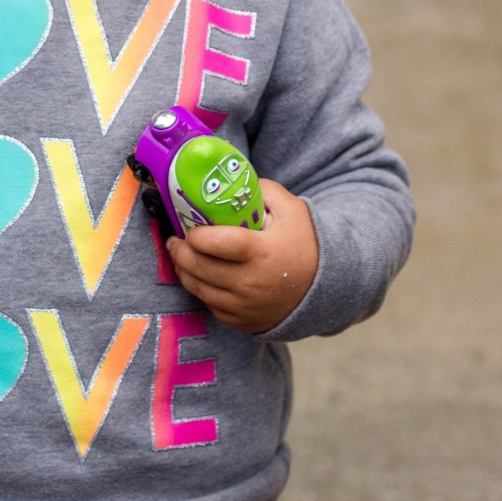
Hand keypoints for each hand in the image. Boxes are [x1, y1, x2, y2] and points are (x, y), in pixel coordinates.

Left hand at [165, 179, 319, 333]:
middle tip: (175, 240)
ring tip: (181, 256)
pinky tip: (199, 277)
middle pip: (200, 268)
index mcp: (261, 251)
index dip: (196, 236)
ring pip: (200, 290)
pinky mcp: (244, 322)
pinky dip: (202, 291)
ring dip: (184, 272)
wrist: (326, 285)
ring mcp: (246, 306)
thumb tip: (231, 179)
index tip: (190, 228)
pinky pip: (212, 307)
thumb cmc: (304, 241)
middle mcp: (251, 282)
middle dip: (180, 252)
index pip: (216, 244)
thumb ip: (261, 190)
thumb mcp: (290, 208)